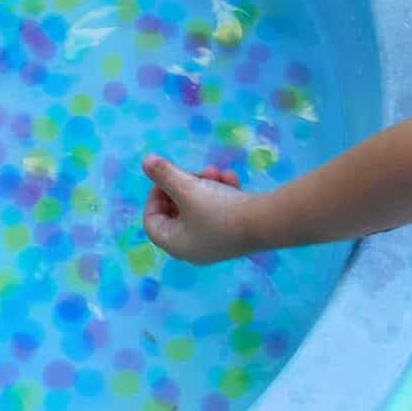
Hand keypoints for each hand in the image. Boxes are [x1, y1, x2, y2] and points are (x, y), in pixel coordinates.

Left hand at [141, 156, 255, 263]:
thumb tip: (145, 162)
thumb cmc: (218, 209)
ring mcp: (215, 242)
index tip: (166, 178)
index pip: (152, 222)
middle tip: (195, 171)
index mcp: (176, 244)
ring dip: (205, 184)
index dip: (155, 196)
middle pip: (176, 212)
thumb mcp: (186, 188)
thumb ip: (164, 174)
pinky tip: (231, 179)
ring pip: (200, 207)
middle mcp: (193, 248)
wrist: (266, 221)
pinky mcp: (234, 234)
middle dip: (185, 185)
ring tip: (217, 171)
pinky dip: (222, 193)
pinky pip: (219, 210)